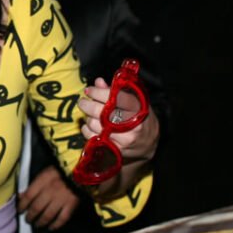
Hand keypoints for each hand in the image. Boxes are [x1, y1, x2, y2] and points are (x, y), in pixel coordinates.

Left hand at [19, 166, 79, 229]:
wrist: (80, 171)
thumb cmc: (59, 171)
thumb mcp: (43, 174)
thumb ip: (32, 186)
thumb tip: (20, 196)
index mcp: (43, 182)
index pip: (29, 196)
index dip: (22, 205)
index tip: (19, 211)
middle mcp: (50, 192)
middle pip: (37, 208)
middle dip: (30, 216)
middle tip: (28, 220)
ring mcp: (61, 199)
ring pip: (48, 215)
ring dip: (41, 222)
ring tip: (37, 225)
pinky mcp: (71, 205)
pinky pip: (62, 218)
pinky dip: (56, 225)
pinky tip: (51, 228)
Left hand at [79, 76, 158, 199]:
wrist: (149, 143)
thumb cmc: (140, 117)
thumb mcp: (134, 101)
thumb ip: (116, 91)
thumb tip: (98, 82)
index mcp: (138, 108)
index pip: (115, 97)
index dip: (99, 92)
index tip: (89, 90)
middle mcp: (132, 124)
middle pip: (102, 113)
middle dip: (88, 105)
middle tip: (82, 102)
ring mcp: (124, 139)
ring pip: (95, 125)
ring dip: (88, 118)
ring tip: (89, 114)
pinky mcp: (116, 149)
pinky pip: (93, 138)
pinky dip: (87, 130)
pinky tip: (89, 126)